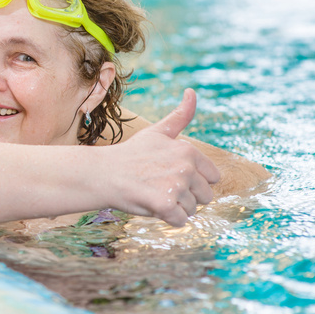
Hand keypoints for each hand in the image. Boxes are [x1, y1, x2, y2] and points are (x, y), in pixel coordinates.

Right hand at [110, 89, 219, 226]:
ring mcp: (175, 186)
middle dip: (185, 196)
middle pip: (205, 197)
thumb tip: (192, 92)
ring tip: (152, 194)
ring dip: (174, 208)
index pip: (212, 178)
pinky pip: (180, 221)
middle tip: (159, 186)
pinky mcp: (164, 204)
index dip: (192, 181)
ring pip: (192, 210)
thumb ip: (180, 116)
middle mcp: (185, 167)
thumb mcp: (157, 132)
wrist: (102, 174)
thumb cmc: (130, 155)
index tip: (169, 175)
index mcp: (188, 150)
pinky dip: (167, 219)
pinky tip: (151, 205)